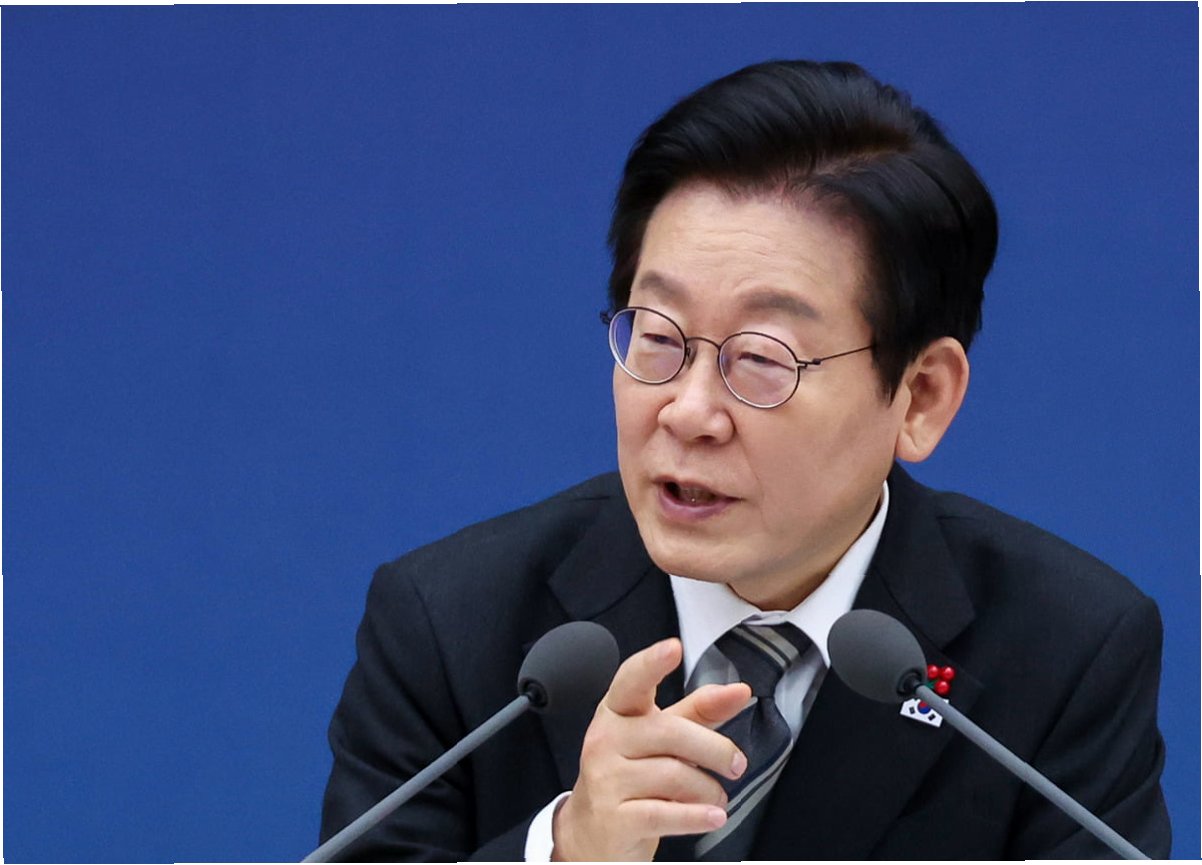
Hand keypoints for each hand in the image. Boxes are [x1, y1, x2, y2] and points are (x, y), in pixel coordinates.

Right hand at [551, 638, 751, 860]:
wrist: (592, 833)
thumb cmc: (631, 776)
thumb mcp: (662, 740)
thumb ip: (699, 712)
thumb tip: (739, 690)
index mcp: (617, 712)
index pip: (632, 681)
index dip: (652, 663)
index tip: (673, 648)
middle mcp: (605, 740)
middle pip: (671, 732)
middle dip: (715, 749)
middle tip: (736, 764)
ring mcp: (605, 779)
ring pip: (674, 775)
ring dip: (709, 789)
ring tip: (716, 797)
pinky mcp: (614, 818)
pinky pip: (666, 813)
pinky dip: (697, 816)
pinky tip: (713, 816)